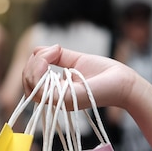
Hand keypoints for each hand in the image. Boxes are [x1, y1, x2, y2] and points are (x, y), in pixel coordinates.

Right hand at [22, 45, 138, 109]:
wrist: (124, 83)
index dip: (35, 62)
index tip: (55, 50)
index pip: (31, 79)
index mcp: (56, 91)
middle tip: (53, 51)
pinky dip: (40, 68)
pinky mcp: (64, 100)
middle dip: (32, 63)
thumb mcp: (76, 61)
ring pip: (30, 84)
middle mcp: (55, 98)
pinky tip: (53, 56)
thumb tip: (40, 50)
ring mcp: (59, 100)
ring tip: (52, 54)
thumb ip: (58, 57)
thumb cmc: (105, 73)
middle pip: (27, 81)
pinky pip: (40, 88)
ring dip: (35, 64)